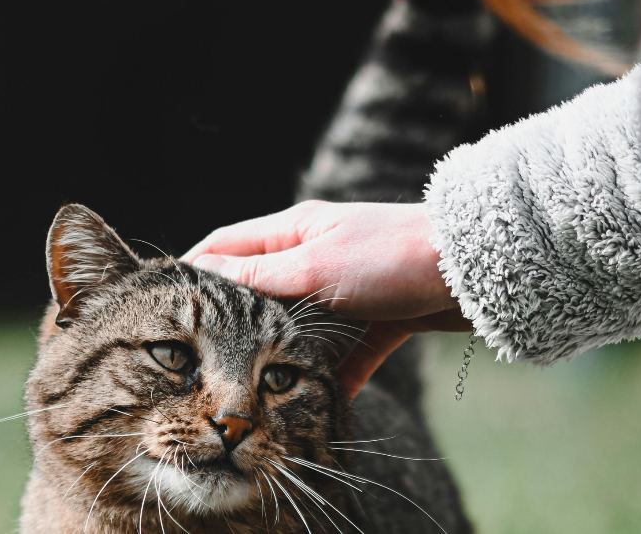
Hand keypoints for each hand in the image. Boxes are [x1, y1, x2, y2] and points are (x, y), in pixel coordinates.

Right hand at [183, 201, 470, 397]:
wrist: (475, 269)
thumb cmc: (392, 256)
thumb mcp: (315, 267)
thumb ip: (259, 278)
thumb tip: (201, 274)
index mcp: (293, 232)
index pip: (226, 247)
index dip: (193, 272)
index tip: (165, 304)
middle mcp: (315, 257)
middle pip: (259, 293)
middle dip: (235, 326)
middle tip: (206, 360)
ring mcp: (346, 288)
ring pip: (299, 329)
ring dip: (283, 358)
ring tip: (257, 391)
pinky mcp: (377, 319)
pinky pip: (344, 353)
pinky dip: (330, 378)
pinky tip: (320, 407)